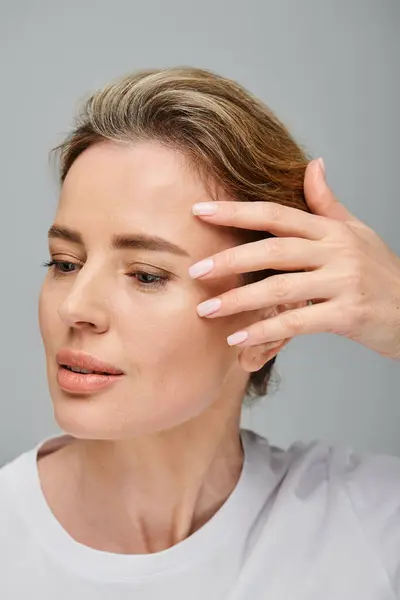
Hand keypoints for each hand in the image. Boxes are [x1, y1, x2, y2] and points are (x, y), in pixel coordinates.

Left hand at [189, 159, 399, 359]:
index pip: (277, 214)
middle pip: (274, 249)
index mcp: (332, 230)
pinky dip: (265, 331)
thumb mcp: (356, 232)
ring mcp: (344, 282)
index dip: (236, 211)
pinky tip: (239, 338)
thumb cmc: (381, 272)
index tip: (200, 211)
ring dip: (239, 300)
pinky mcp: (348, 314)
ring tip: (206, 309)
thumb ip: (327, 204)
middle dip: (230, 259)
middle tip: (195, 269)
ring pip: (281, 287)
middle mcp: (337, 251)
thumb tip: (313, 164)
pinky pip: (298, 322)